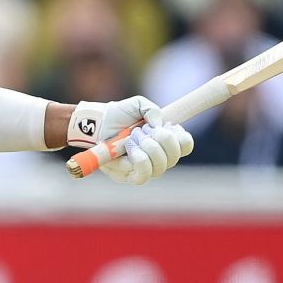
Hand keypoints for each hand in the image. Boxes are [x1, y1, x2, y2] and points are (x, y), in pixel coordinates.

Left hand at [71, 97, 193, 185]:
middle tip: (141, 129)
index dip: (182, 138)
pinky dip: (141, 160)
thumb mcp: (137, 105)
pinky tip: (131, 149)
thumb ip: (151, 109)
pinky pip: (143, 176)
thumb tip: (158, 124)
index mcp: (164, 142)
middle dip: (161, 139)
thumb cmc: (118, 115)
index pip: (185, 146)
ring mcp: (144, 169)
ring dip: (149, 148)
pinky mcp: (128, 176)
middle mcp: (158, 157)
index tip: (169, 126)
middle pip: (174, 157)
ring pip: (161, 167)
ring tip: (133, 137)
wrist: (96, 124)